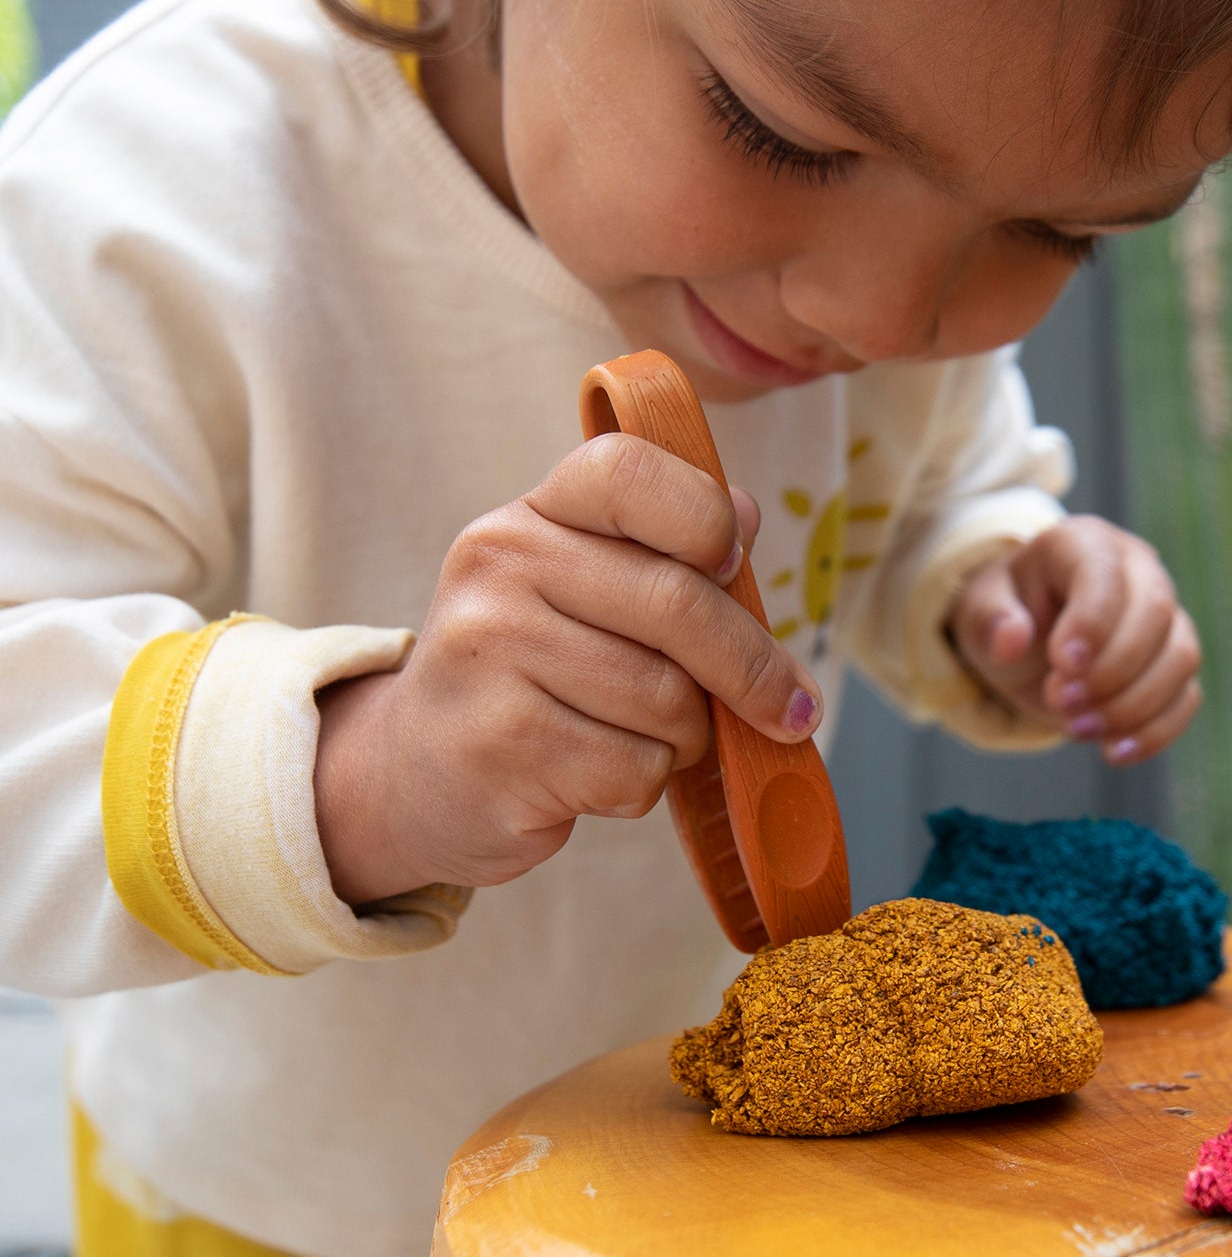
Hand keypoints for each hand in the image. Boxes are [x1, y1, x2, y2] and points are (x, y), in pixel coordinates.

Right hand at [313, 434, 822, 902]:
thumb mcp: (584, 591)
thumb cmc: (536, 675)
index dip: (706, 517)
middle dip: (752, 667)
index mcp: (531, 515)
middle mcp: (499, 567)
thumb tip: (750, 513)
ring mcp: (490, 654)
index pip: (630, 472)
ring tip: (650, 738)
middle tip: (790, 708)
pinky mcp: (500, 745)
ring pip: (665, 698)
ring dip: (688, 735)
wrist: (416, 775)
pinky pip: (635, 768)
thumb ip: (666, 553)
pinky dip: (646, 784)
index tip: (737, 565)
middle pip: (678, 603)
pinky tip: (601, 776)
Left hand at [948, 516, 1201, 762]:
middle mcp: (1138, 570)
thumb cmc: (1006, 614)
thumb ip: (988, 620)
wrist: (1030, 640)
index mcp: (1084, 544)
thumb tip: (1009, 640)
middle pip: (1155, 612)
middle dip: (1111, 669)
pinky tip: (1114, 751)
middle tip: (1061, 702)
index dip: (1091, 622)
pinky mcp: (1173, 662)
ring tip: (1077, 729)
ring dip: (1132, 704)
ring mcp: (1164, 617)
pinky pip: (1185, 696)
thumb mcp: (979, 611)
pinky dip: (1155, 730)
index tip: (1063, 666)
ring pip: (1180, 656)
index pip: (1103, 574)